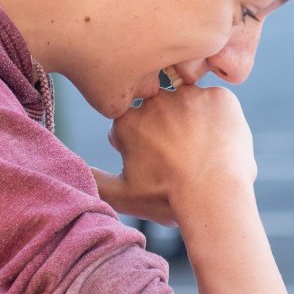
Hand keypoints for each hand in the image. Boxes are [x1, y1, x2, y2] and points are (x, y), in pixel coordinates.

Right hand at [91, 83, 256, 224]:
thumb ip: (93, 178)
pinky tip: (222, 145)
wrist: (215, 195)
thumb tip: (71, 168)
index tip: (158, 164)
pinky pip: (219, 105)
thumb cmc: (168, 198)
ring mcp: (190, 95)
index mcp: (128, 120)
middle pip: (162, 112)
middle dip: (170, 130)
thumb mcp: (122, 195)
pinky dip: (221, 121)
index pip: (132, 125)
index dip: (145, 146)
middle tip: (185, 161)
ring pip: (191, 106)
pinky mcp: (220, 97)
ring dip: (195, 123)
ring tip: (205, 155)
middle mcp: (156, 100)